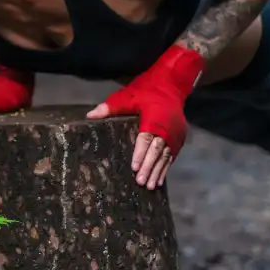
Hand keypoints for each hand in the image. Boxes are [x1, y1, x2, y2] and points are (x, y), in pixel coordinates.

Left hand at [87, 45, 204, 189]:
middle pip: (157, 151)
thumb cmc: (146, 89)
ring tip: (149, 186)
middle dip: (149, 167)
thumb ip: (110, 107)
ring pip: (165, 156)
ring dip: (157, 171)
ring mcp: (176, 133)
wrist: (172, 84)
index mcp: (154, 117)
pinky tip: (159, 179)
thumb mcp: (127, 96)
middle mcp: (167, 127)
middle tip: (140, 182)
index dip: (140, 154)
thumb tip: (90, 116)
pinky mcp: (179, 137)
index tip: (134, 167)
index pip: (146, 138)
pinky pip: (171, 155)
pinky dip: (165, 167)